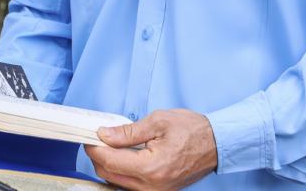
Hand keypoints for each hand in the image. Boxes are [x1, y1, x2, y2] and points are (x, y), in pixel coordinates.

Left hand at [84, 109, 217, 189]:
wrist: (216, 144)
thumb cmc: (192, 130)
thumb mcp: (158, 122)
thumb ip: (128, 131)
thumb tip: (105, 135)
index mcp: (150, 168)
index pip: (110, 161)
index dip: (95, 147)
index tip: (89, 135)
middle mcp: (151, 187)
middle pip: (109, 175)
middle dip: (98, 156)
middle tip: (97, 137)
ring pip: (117, 183)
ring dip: (109, 165)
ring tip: (110, 144)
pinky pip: (130, 186)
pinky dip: (121, 172)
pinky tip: (123, 157)